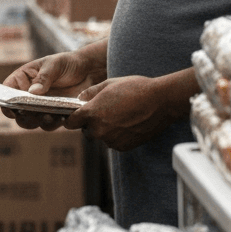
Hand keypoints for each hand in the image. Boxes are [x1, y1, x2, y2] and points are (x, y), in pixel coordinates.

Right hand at [0, 42, 106, 131]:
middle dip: (23, 116)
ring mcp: (41, 106)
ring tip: (49, 116)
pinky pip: (49, 124)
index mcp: (23, 79)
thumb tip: (32, 92)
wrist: (88, 72)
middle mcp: (29, 95)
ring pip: (32, 121)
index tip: (10, 108)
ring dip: (38, 122)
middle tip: (32, 115)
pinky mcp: (54, 115)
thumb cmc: (67, 63)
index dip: (5, 101)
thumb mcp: (54, 65)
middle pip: (17, 111)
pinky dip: (53, 123)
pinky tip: (61, 117)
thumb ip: (44, 77)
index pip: (7, 91)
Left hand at [63, 73, 190, 150]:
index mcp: (93, 113)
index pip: (71, 122)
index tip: (74, 116)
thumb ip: (90, 93)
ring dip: (104, 129)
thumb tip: (80, 99)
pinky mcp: (124, 147)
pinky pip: (114, 142)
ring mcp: (112, 141)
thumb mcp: (108, 84)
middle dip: (90, 122)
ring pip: (101, 136)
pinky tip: (126, 122)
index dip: (71, 118)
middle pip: (86, 131)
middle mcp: (100, 130)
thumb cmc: (134, 88)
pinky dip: (116, 135)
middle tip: (102, 111)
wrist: (159, 102)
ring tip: (118, 114)